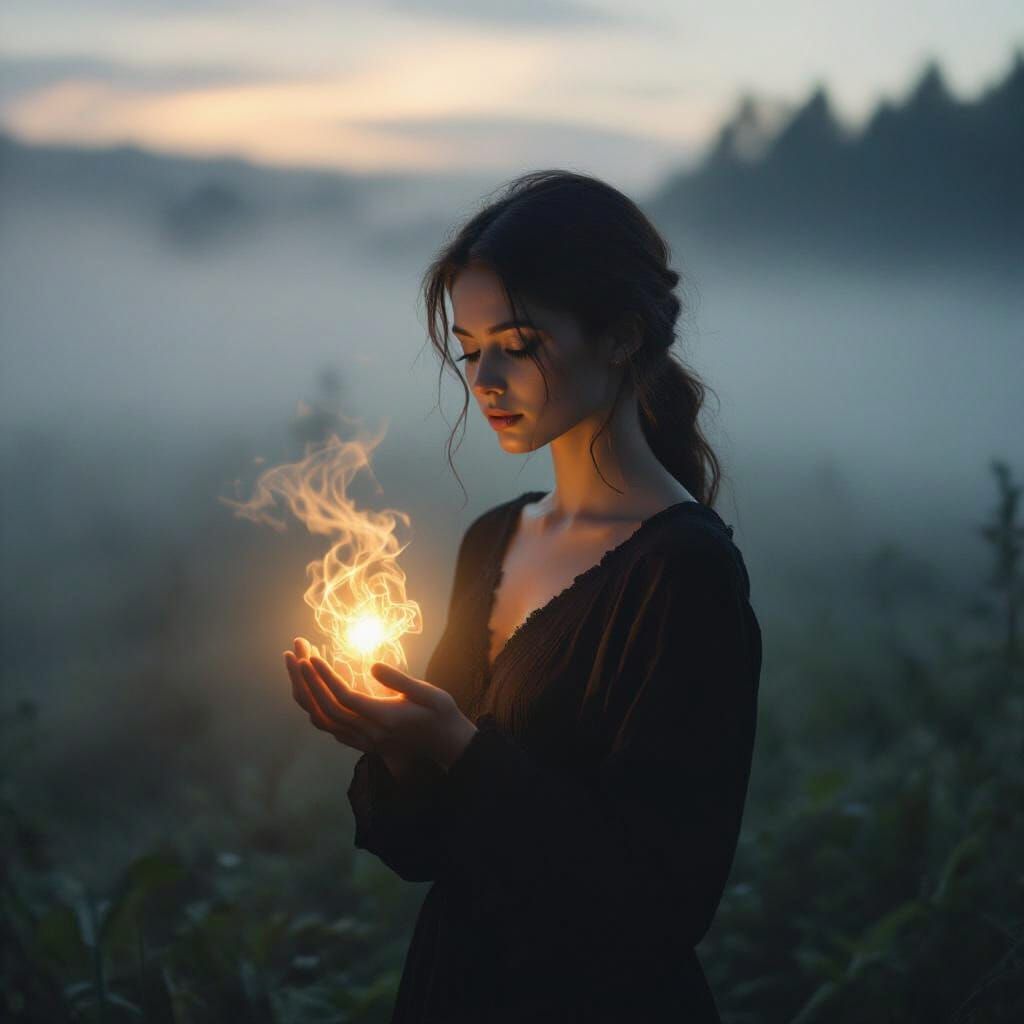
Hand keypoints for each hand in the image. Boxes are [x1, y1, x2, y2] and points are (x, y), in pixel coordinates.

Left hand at [283, 637, 477, 771]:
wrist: (445, 744)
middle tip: (295, 651)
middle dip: (306, 679)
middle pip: (326, 708)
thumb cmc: (440, 714)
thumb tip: (372, 665)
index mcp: (384, 719)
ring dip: (304, 692)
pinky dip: (313, 706)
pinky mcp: (360, 742)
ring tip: (296, 664)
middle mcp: (368, 733)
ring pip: (321, 719)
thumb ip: (399, 679)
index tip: (311, 655)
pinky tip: (311, 685)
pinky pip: (328, 727)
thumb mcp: (429, 693)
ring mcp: (362, 741)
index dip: (325, 677)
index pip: (345, 697)